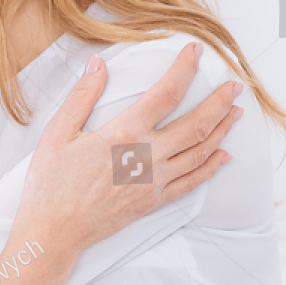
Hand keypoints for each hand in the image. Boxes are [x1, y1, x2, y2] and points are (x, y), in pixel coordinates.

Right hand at [16, 43, 241, 250]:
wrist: (54, 232)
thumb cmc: (50, 184)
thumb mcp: (57, 133)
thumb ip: (82, 96)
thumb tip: (99, 63)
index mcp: (124, 134)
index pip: (166, 94)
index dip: (185, 69)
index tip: (195, 52)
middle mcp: (147, 157)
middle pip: (197, 124)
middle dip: (219, 102)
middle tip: (235, 85)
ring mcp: (154, 181)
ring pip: (200, 152)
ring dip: (222, 130)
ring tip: (235, 112)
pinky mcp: (154, 201)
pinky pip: (192, 182)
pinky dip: (211, 167)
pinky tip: (223, 156)